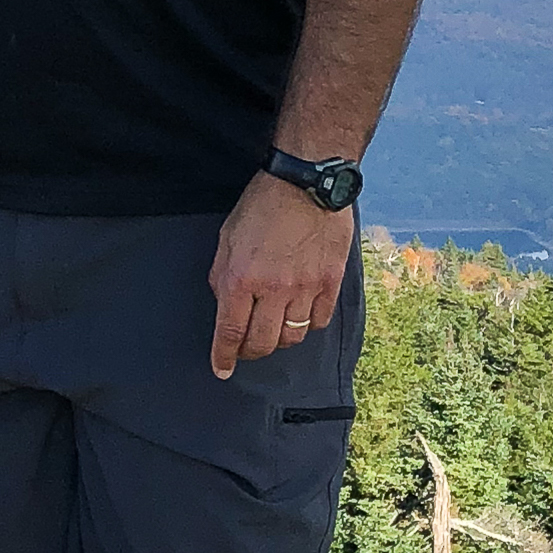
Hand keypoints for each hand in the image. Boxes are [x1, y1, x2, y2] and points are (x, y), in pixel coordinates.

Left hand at [208, 172, 355, 380]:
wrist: (307, 182)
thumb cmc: (263, 204)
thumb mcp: (227, 238)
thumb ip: (222, 275)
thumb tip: (224, 305)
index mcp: (240, 278)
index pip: (230, 332)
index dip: (223, 357)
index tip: (222, 370)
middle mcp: (272, 289)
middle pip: (262, 343)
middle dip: (250, 352)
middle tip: (246, 348)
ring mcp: (305, 288)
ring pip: (292, 336)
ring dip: (279, 339)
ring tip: (273, 328)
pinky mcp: (331, 282)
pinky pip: (319, 321)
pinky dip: (308, 324)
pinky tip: (300, 314)